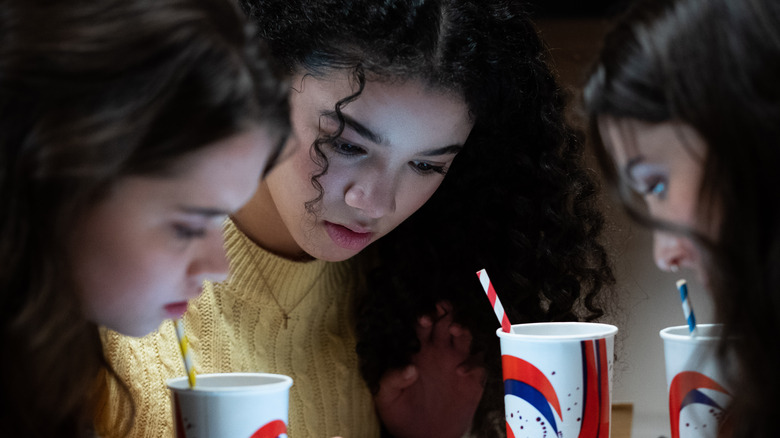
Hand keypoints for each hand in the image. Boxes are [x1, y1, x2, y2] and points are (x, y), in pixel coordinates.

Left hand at [374, 302, 485, 437]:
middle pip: (446, 323)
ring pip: (465, 338)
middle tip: (442, 308)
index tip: (423, 318)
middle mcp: (440, 353)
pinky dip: (473, 364)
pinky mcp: (471, 382)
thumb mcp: (387, 398)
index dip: (425, 318)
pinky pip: (478, 365)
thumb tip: (409, 368)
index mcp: (419, 351)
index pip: (424, 326)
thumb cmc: (400, 414)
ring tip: (454, 329)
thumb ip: (392, 381)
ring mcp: (457, 364)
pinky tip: (460, 371)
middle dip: (445, 313)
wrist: (421, 437)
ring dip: (462, 329)